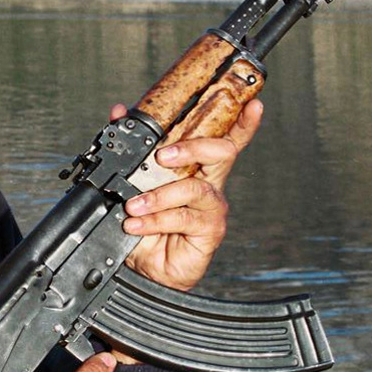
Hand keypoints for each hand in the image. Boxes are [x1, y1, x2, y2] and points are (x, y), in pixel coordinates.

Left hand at [113, 98, 262, 292]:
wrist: (143, 266)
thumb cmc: (144, 224)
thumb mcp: (131, 184)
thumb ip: (128, 148)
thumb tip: (118, 112)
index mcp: (196, 169)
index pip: (224, 140)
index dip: (243, 122)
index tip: (253, 104)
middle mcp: (209, 185)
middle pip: (222, 153)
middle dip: (193, 147)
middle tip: (162, 155)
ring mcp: (210, 209)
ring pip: (195, 188)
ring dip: (159, 195)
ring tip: (133, 206)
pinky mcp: (208, 231)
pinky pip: (183, 217)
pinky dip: (155, 219)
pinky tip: (136, 224)